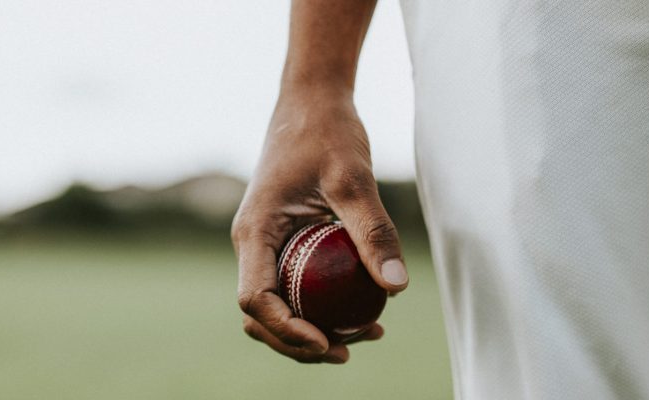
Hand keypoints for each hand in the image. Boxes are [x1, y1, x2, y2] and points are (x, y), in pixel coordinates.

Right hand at [232, 93, 408, 363]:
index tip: (327, 341)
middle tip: (350, 349)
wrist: (312, 102)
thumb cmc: (328, 133)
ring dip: (310, 329)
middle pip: (261, 314)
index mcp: (254, 232)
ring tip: (364, 334)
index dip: (287, 330)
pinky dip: (319, 306)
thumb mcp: (354, 180)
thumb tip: (396, 288)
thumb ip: (373, 232)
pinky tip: (362, 309)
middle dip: (299, 342)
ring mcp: (265, 244)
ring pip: (275, 305)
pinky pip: (293, 286)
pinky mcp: (283, 241)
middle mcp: (252, 243)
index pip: (255, 299)